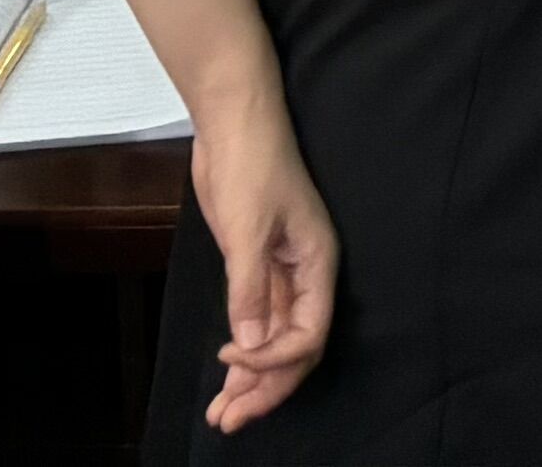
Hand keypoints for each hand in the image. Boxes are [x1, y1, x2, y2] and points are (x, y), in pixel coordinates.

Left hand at [186, 101, 341, 429]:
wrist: (234, 122)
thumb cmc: (251, 166)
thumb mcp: (248, 228)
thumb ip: (251, 290)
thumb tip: (253, 347)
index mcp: (318, 263)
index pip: (308, 333)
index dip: (274, 359)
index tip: (231, 358)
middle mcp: (305, 274)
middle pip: (296, 346)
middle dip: (266, 387)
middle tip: (229, 420)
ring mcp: (281, 272)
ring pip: (275, 339)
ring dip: (252, 378)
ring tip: (223, 413)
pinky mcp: (256, 266)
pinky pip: (258, 321)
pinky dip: (244, 351)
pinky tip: (226, 374)